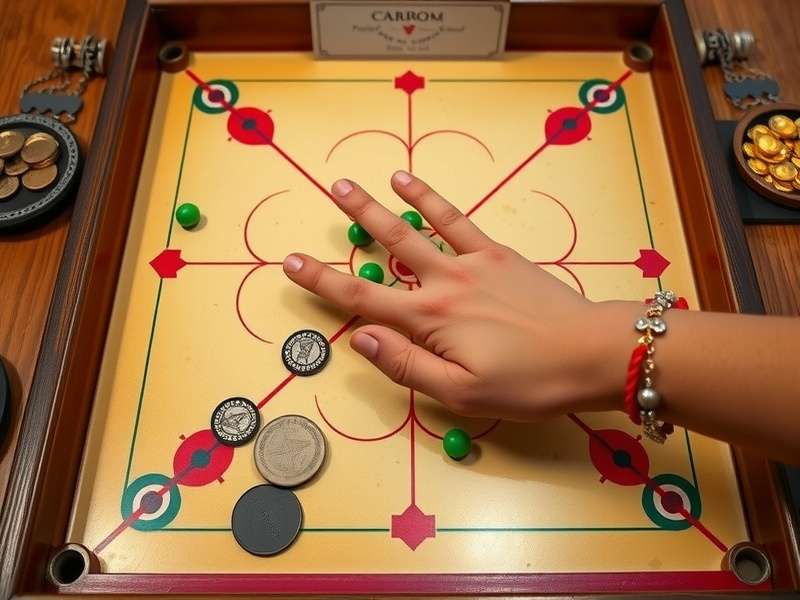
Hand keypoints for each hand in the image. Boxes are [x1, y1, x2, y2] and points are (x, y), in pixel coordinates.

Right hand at [283, 171, 627, 420]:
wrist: (594, 351)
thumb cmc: (529, 382)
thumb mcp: (461, 393)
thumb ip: (406, 365)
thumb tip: (360, 338)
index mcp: (430, 321)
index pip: (362, 300)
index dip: (322, 281)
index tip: (291, 261)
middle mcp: (444, 284)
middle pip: (388, 248)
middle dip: (355, 220)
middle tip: (328, 189)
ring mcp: (472, 263)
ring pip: (417, 228)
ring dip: (385, 204)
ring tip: (360, 180)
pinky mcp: (498, 255)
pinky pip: (458, 221)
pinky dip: (433, 202)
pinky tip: (414, 186)